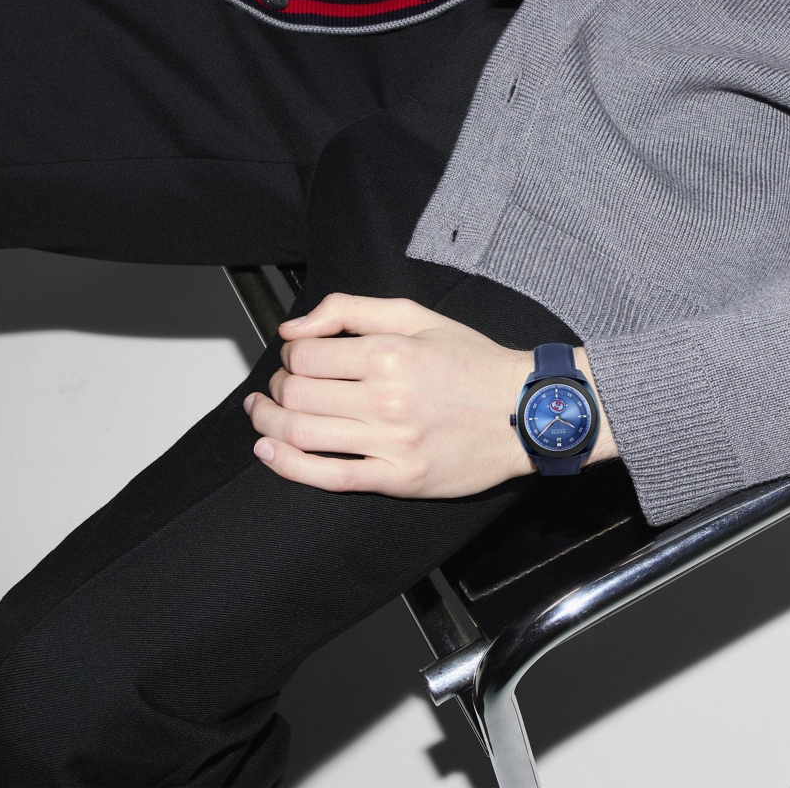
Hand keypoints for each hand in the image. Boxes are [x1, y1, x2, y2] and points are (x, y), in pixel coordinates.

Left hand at [245, 293, 538, 497]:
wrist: (525, 411)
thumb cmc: (474, 363)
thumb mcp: (417, 317)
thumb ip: (350, 311)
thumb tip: (294, 328)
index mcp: (390, 353)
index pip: (306, 355)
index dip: (290, 355)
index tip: (298, 357)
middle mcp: (387, 398)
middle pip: (297, 395)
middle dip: (277, 389)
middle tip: (282, 387)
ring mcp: (392, 442)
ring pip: (303, 435)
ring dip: (269, 425)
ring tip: (264, 416)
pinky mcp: (399, 478)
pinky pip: (330, 477)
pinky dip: (288, 467)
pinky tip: (269, 453)